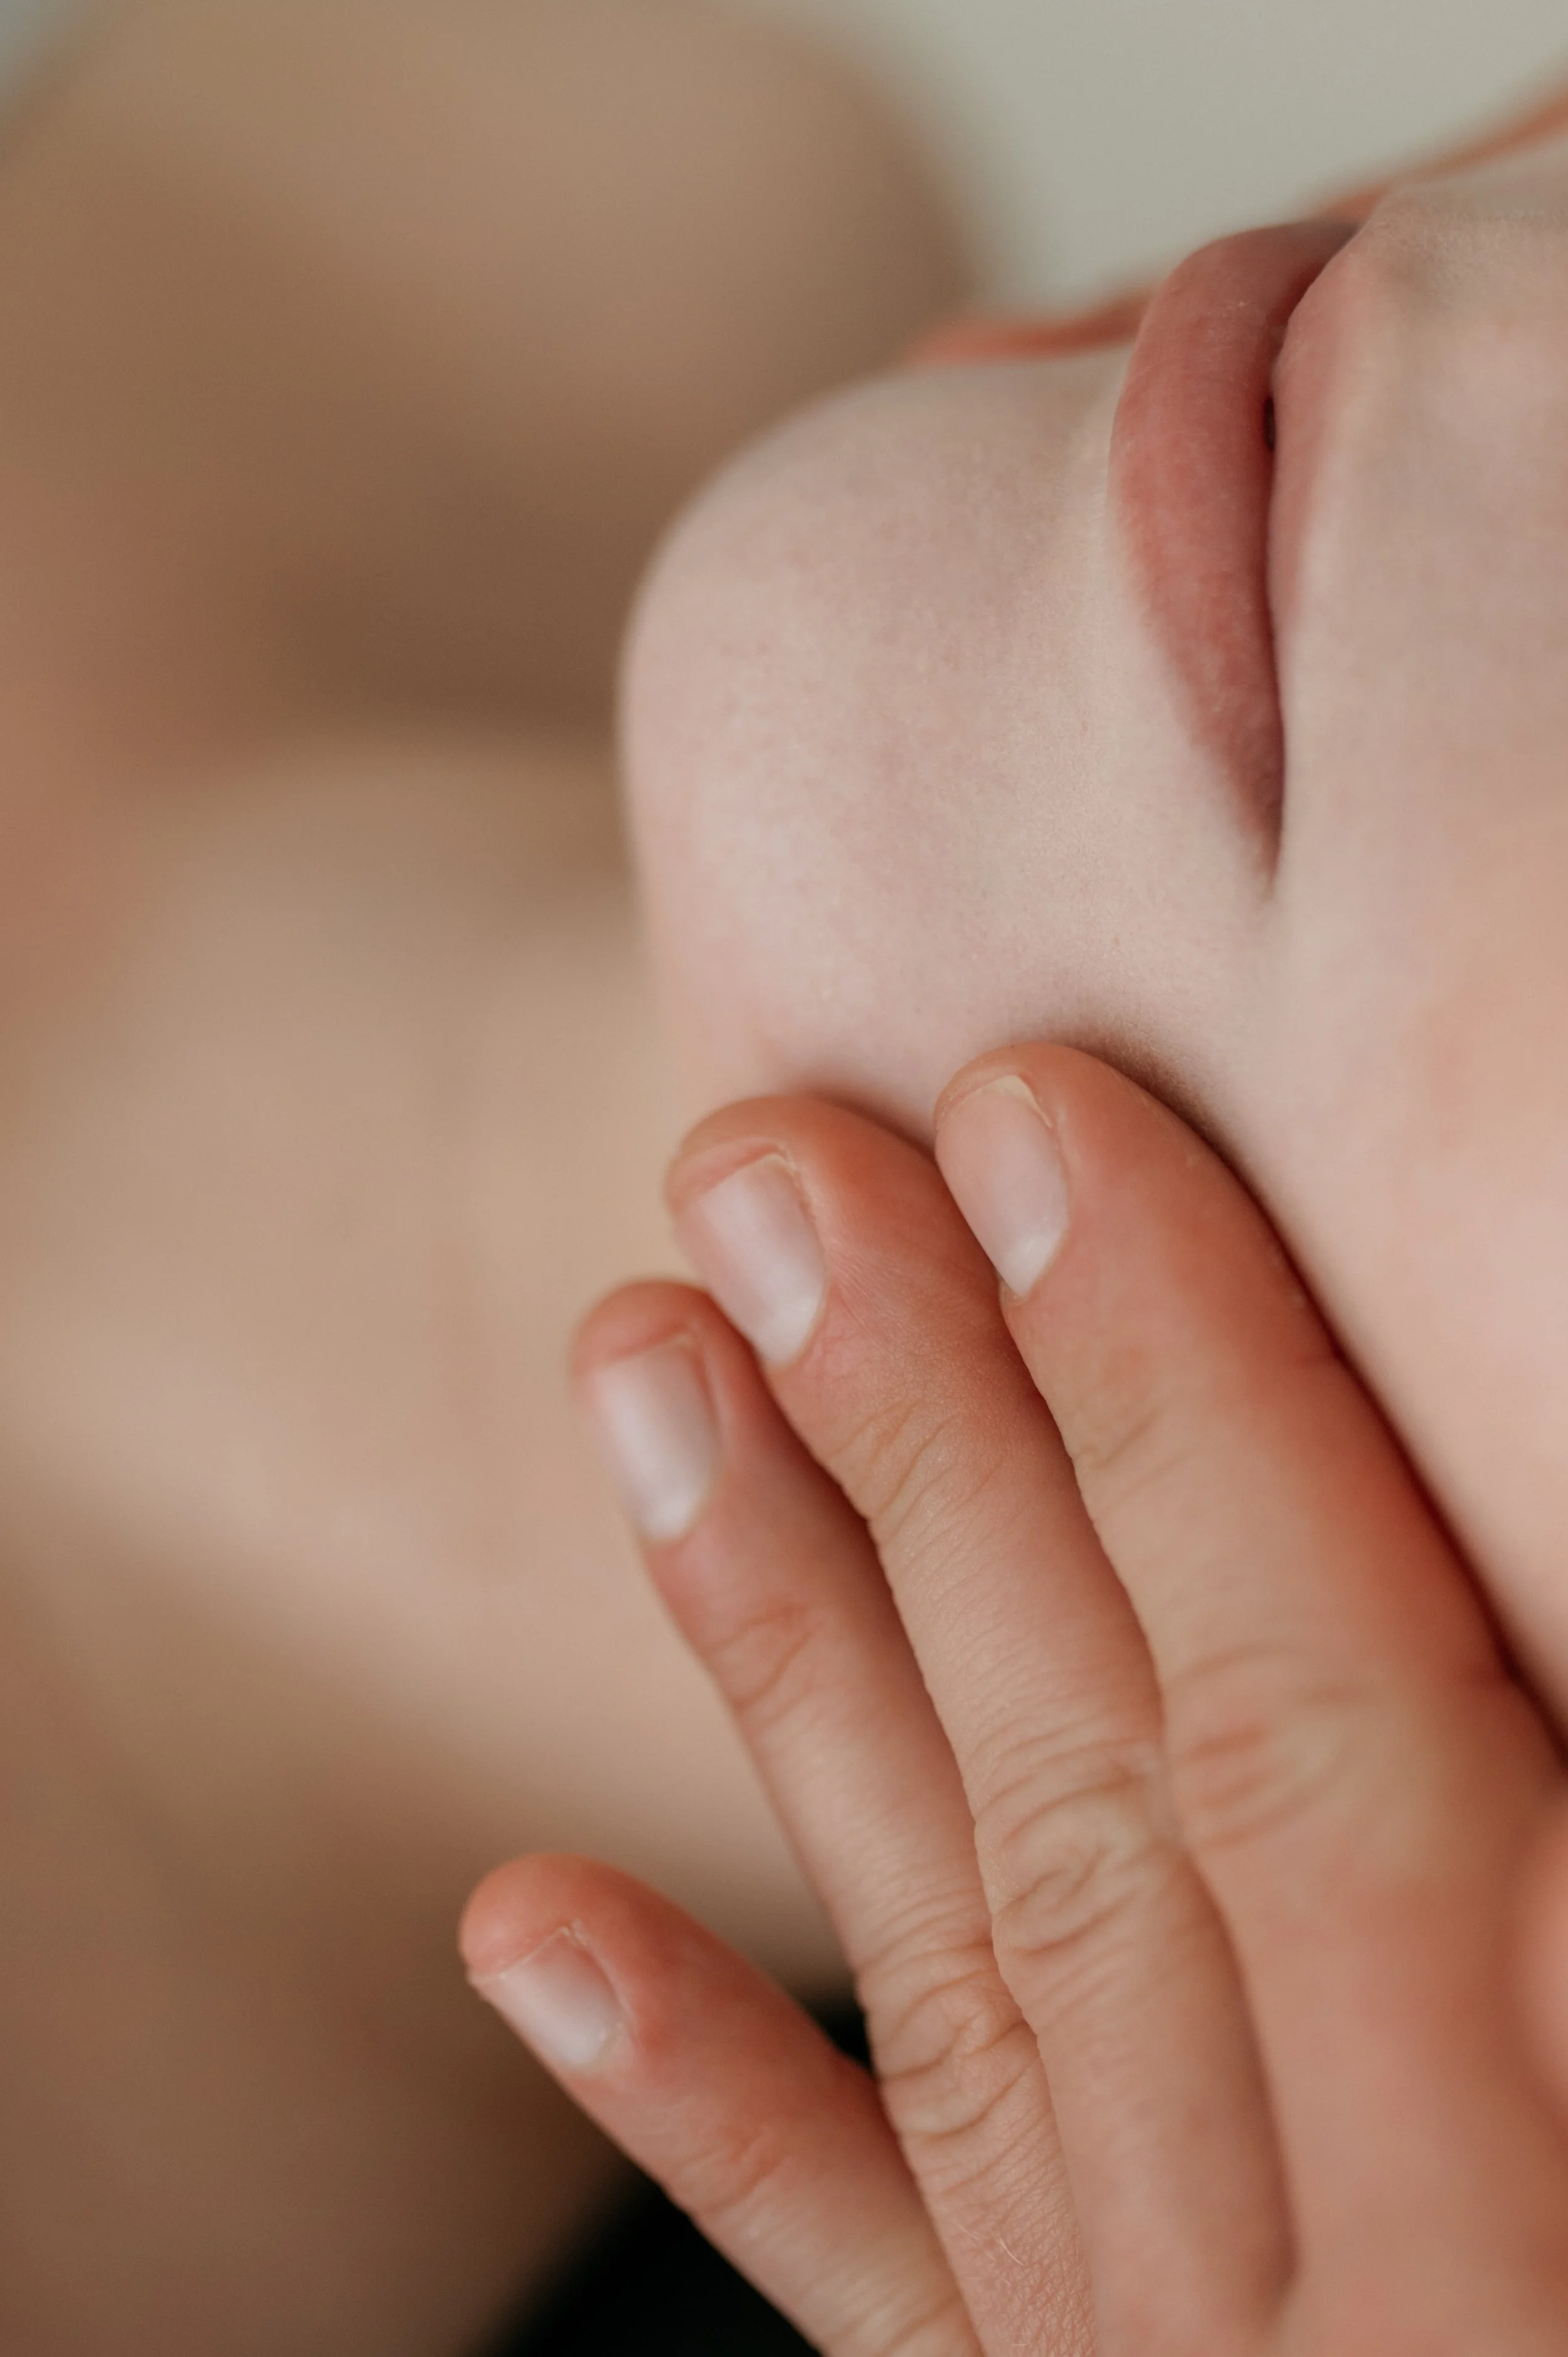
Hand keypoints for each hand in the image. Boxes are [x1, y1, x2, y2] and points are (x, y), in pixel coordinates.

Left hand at [464, 1045, 1567, 2353]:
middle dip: (931, 1447)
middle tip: (766, 1172)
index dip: (1185, 1401)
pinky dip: (714, 2109)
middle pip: (1096, 1795)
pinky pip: (890, 2309)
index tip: (1036, 1131)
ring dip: (784, 1656)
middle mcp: (1349, 2306)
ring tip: (642, 1370)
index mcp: (1547, 2208)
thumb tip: (1513, 1553)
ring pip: (959, 1971)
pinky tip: (532, 1918)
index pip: (1324, 1726)